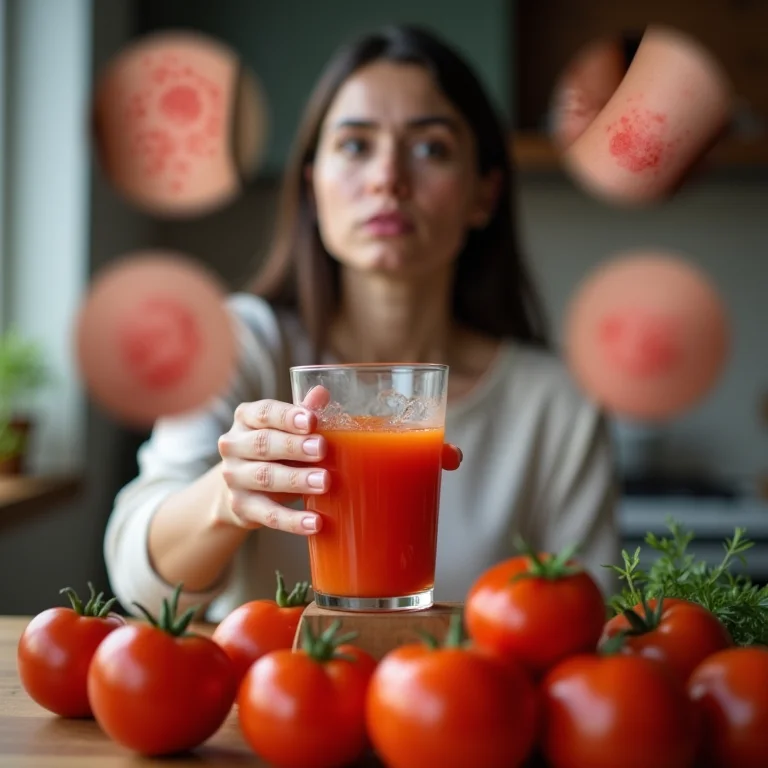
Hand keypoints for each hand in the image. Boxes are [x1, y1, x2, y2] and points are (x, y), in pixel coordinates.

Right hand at [217, 386, 463, 535]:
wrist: (245, 491)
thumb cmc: (295, 453)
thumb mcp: (316, 435)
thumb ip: (365, 430)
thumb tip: (448, 452)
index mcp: (255, 415)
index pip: (266, 410)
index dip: (288, 413)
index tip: (315, 419)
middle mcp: (238, 442)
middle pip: (263, 443)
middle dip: (294, 446)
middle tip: (325, 451)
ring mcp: (236, 478)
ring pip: (263, 477)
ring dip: (296, 481)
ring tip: (326, 485)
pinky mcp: (244, 510)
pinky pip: (267, 517)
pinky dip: (292, 521)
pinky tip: (317, 526)